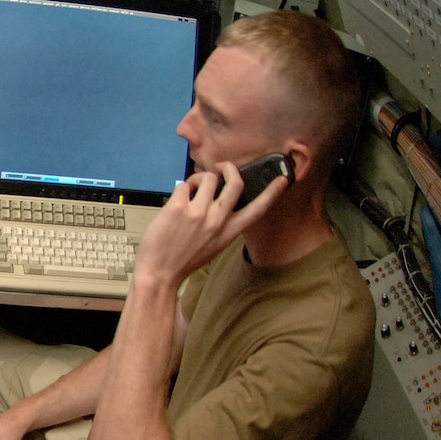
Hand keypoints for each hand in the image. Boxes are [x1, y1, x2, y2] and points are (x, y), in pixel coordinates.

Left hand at [133, 161, 285, 288]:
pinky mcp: (178, 208)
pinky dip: (181, 187)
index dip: (272, 193)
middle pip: (235, 183)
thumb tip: (219, 201)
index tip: (282, 180)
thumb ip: (221, 225)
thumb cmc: (182, 260)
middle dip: (229, 168)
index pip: (257, 210)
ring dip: (199, 177)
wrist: (158, 273)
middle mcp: (217, 221)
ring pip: (208, 177)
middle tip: (221, 167)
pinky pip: (184, 184)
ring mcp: (198, 213)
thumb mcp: (213, 246)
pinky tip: (177, 199)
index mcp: (229, 233)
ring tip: (191, 188)